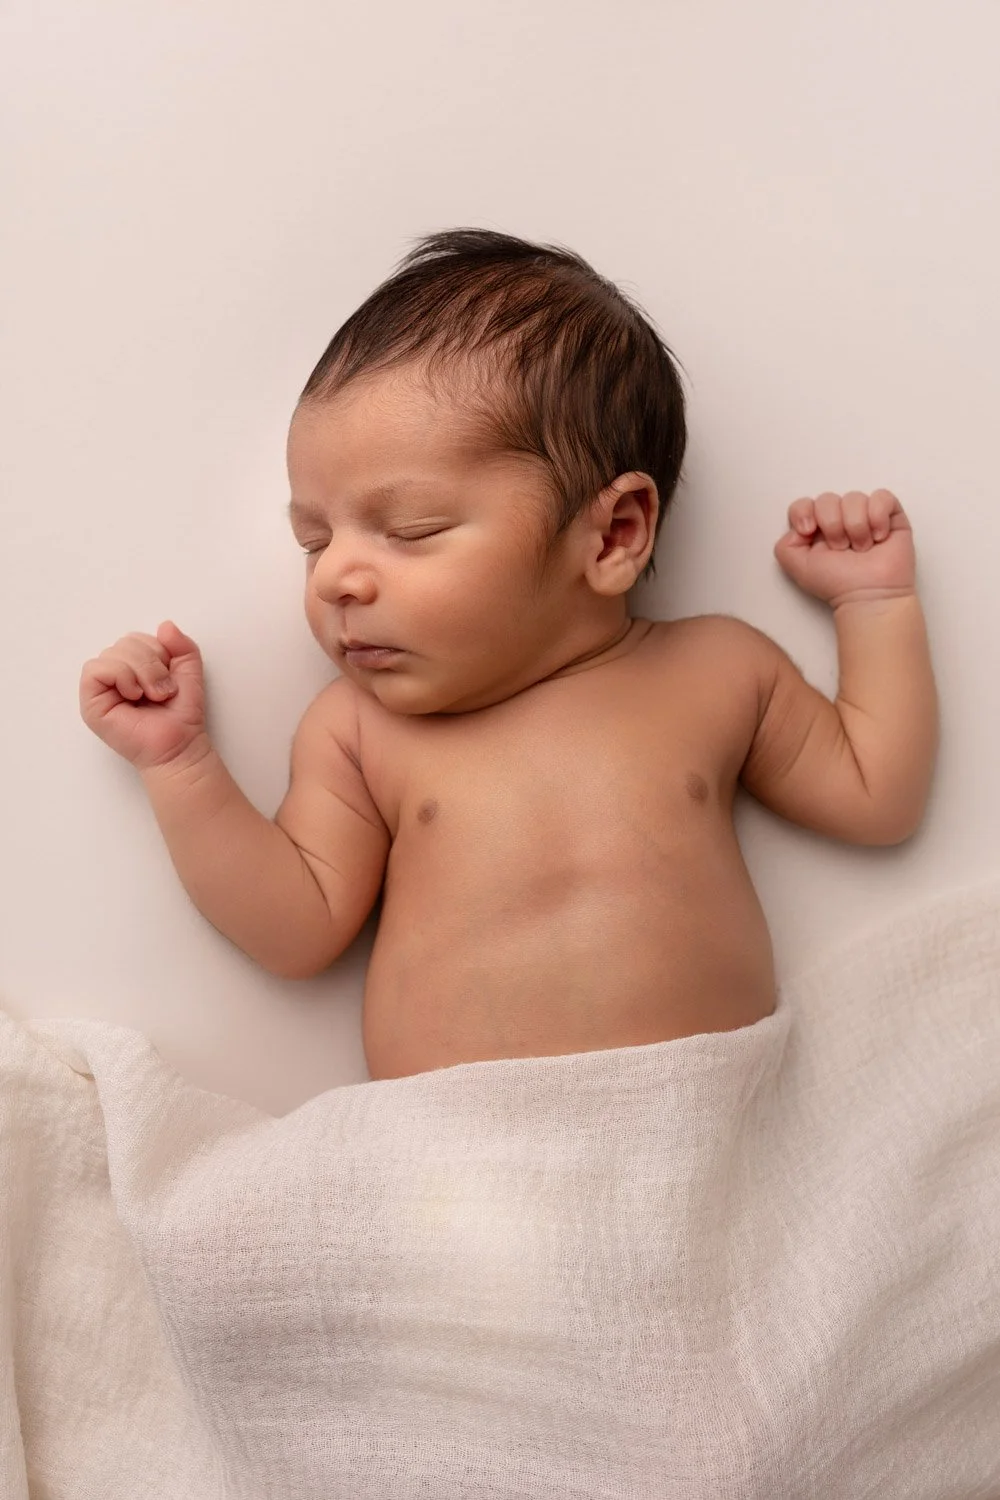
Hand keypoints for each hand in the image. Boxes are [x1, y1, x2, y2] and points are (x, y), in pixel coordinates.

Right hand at [79, 620, 207, 771]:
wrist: (180, 744)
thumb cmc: (181, 714)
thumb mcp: (189, 670)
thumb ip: (181, 645)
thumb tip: (165, 625)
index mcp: (132, 666)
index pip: (135, 637)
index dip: (158, 650)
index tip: (171, 678)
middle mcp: (114, 675)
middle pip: (124, 642)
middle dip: (151, 662)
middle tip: (163, 691)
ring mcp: (100, 689)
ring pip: (112, 653)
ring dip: (141, 671)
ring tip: (153, 695)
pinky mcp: (91, 702)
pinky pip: (96, 670)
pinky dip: (121, 677)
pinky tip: (134, 695)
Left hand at [773, 489, 915, 607]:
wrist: (868, 594)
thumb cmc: (836, 583)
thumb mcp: (797, 567)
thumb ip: (784, 545)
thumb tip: (800, 525)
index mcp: (816, 528)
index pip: (804, 504)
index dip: (804, 512)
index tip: (809, 531)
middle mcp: (840, 519)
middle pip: (827, 499)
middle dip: (832, 525)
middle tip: (841, 549)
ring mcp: (865, 515)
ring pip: (854, 498)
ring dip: (856, 526)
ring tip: (862, 549)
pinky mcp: (890, 515)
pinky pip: (882, 497)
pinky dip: (878, 517)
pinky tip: (879, 538)